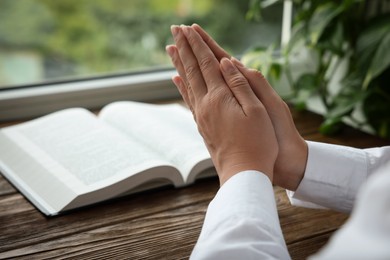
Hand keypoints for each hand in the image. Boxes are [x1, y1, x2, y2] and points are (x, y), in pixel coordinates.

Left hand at [166, 25, 277, 184]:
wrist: (244, 173)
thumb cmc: (258, 143)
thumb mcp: (258, 110)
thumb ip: (240, 84)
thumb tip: (225, 62)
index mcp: (220, 97)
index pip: (206, 63)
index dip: (197, 44)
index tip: (188, 28)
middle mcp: (205, 104)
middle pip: (192, 70)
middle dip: (184, 47)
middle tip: (175, 29)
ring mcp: (201, 116)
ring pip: (186, 83)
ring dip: (179, 63)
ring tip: (171, 48)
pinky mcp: (202, 125)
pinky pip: (188, 100)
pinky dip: (181, 86)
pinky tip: (176, 80)